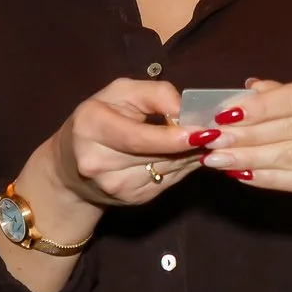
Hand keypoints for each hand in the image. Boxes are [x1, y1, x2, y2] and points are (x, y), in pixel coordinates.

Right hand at [35, 78, 201, 212]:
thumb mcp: (120, 92)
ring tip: (206, 138)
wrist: (71, 164)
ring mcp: (115, 186)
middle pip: (157, 156)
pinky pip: (170, 181)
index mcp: (91, 127)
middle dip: (191, 144)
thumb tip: (184, 110)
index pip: (138, 138)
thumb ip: (154, 94)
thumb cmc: (100, 118)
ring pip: (168, 169)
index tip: (204, 131)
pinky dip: (184, 166)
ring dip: (191, 155)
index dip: (173, 137)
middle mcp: (98, 162)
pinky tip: (187, 153)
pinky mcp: (133, 200)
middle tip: (219, 131)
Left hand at [200, 73, 291, 214]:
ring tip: (218, 159)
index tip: (223, 115)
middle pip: (291, 126)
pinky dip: (267, 178)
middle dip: (246, 134)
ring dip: (249, 157)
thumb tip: (245, 89)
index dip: (258, 107)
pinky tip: (242, 175)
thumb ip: (279, 95)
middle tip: (212, 140)